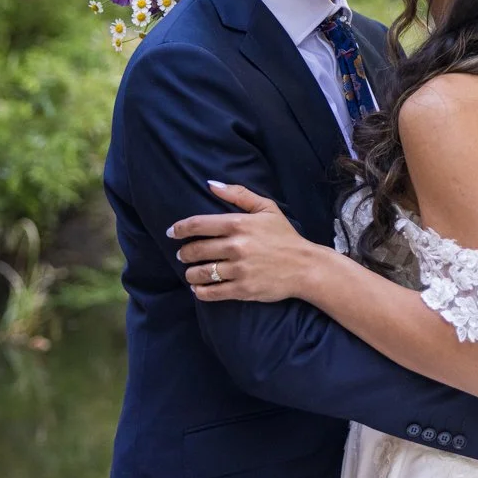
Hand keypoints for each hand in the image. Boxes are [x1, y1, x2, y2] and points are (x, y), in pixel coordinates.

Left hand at [169, 180, 331, 302]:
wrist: (305, 266)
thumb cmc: (285, 236)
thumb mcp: (267, 208)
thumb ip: (238, 194)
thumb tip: (211, 185)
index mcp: (239, 224)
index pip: (198, 225)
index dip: (180, 228)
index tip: (172, 232)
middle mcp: (236, 246)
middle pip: (195, 250)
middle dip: (184, 253)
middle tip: (184, 254)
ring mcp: (238, 269)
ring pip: (200, 272)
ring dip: (190, 273)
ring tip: (190, 272)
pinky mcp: (242, 289)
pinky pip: (211, 292)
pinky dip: (200, 291)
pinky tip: (198, 288)